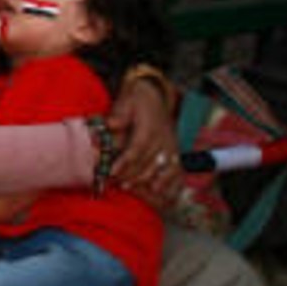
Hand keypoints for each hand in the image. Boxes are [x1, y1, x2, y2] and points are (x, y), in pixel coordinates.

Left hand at [108, 74, 180, 203]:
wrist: (155, 95)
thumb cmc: (137, 100)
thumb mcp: (126, 100)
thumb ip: (119, 113)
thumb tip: (110, 124)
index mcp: (150, 127)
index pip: (137, 148)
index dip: (125, 162)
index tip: (112, 171)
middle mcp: (163, 138)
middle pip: (148, 162)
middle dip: (131, 175)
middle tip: (115, 183)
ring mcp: (171, 146)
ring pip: (160, 168)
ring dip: (145, 180)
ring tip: (128, 187)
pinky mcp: (176, 151)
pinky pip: (176, 170)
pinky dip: (168, 181)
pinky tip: (156, 191)